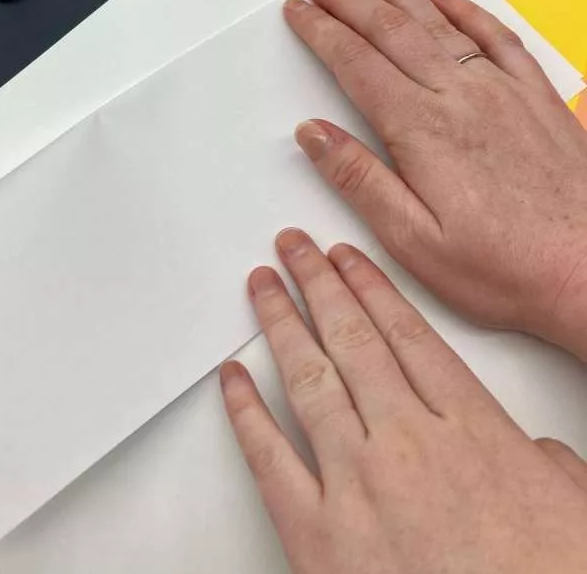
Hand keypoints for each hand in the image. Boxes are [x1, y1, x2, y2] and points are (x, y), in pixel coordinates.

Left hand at [222, 231, 586, 573]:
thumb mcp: (574, 516)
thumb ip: (548, 469)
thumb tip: (538, 454)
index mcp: (472, 432)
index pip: (410, 334)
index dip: (372, 287)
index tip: (347, 257)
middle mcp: (408, 444)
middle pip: (353, 340)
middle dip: (319, 284)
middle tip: (294, 247)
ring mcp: (358, 485)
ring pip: (310, 380)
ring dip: (281, 323)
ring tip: (263, 285)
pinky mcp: (316, 536)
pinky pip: (269, 459)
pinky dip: (245, 413)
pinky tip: (231, 378)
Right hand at [283, 0, 586, 358]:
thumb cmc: (504, 268)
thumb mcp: (414, 242)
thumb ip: (359, 180)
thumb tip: (311, 132)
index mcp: (421, 129)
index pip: (355, 63)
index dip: (320, 31)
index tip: (296, 10)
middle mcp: (459, 95)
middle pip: (390, 31)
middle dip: (347, 2)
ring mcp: (502, 89)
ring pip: (437, 23)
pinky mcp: (536, 95)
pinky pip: (495, 35)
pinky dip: (464, 9)